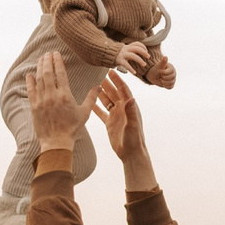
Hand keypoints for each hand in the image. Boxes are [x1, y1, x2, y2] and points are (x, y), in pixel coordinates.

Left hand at [27, 50, 96, 151]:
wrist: (56, 142)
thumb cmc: (72, 128)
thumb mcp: (84, 113)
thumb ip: (91, 98)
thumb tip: (98, 86)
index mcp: (65, 95)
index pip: (60, 73)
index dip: (58, 61)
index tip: (57, 53)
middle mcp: (52, 96)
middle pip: (48, 73)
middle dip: (48, 60)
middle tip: (48, 53)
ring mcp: (42, 101)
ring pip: (39, 79)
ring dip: (40, 67)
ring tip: (41, 59)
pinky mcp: (34, 107)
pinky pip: (30, 90)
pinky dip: (30, 81)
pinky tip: (30, 74)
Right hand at [90, 72, 157, 191]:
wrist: (130, 153)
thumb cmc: (134, 139)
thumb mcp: (132, 125)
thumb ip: (131, 112)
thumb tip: (131, 98)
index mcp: (129, 107)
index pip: (123, 90)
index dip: (117, 80)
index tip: (111, 71)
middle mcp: (123, 110)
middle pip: (114, 93)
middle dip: (108, 84)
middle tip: (100, 74)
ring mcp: (116, 116)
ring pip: (107, 101)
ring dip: (101, 93)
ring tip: (94, 85)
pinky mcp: (110, 123)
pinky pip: (101, 113)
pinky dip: (96, 107)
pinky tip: (89, 102)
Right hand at [114, 41, 151, 75]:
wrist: (104, 54)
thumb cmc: (115, 54)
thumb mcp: (122, 51)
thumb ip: (129, 51)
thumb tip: (137, 52)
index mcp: (127, 46)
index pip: (137, 43)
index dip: (143, 46)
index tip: (146, 51)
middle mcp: (125, 49)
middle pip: (137, 48)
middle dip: (144, 52)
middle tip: (148, 57)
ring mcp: (122, 54)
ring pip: (133, 56)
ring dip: (140, 60)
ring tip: (144, 64)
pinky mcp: (119, 60)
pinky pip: (126, 64)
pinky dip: (131, 69)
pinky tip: (134, 72)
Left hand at [146, 53, 175, 89]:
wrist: (154, 76)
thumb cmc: (156, 69)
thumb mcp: (159, 66)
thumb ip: (163, 62)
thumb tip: (165, 57)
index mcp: (171, 68)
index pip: (171, 71)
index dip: (164, 73)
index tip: (160, 72)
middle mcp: (174, 73)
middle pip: (172, 78)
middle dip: (164, 78)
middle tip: (160, 76)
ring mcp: (173, 79)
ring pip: (171, 83)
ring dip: (164, 82)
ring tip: (161, 79)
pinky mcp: (171, 84)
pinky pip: (170, 87)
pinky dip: (166, 86)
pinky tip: (163, 83)